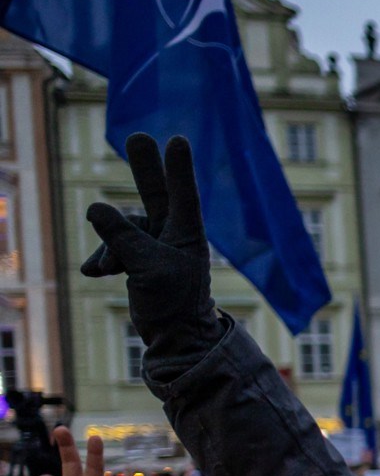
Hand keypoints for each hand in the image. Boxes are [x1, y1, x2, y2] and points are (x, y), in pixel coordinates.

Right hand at [82, 134, 219, 355]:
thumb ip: (123, 237)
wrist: (174, 339)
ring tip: (105, 268)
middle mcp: (174, 236)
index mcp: (188, 235)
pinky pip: (113, 247)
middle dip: (144, 168)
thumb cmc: (173, 304)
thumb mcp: (147, 268)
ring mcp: (155, 247)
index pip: (183, 194)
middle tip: (137, 136)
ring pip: (122, 228)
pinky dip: (103, 258)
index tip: (177, 139)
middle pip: (155, 195)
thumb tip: (95, 208)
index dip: (178, 168)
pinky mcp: (139, 260)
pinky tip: (95, 273)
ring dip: (109, 246)